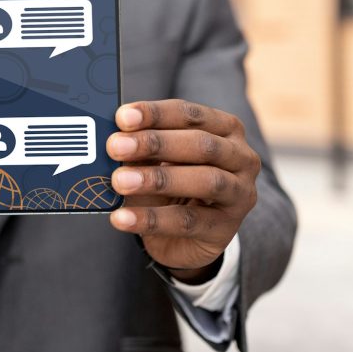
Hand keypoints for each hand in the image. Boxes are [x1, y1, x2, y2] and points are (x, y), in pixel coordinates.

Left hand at [106, 100, 259, 282]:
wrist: (188, 238)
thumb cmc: (172, 185)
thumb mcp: (156, 162)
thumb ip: (140, 149)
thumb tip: (111, 139)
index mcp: (225, 129)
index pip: (190, 114)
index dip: (155, 114)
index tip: (121, 117)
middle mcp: (241, 157)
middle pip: (201, 144)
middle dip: (155, 143)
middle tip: (115, 147)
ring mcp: (240, 193)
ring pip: (204, 181)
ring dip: (157, 179)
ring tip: (119, 181)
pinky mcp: (226, 228)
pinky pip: (188, 221)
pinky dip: (152, 219)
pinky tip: (122, 217)